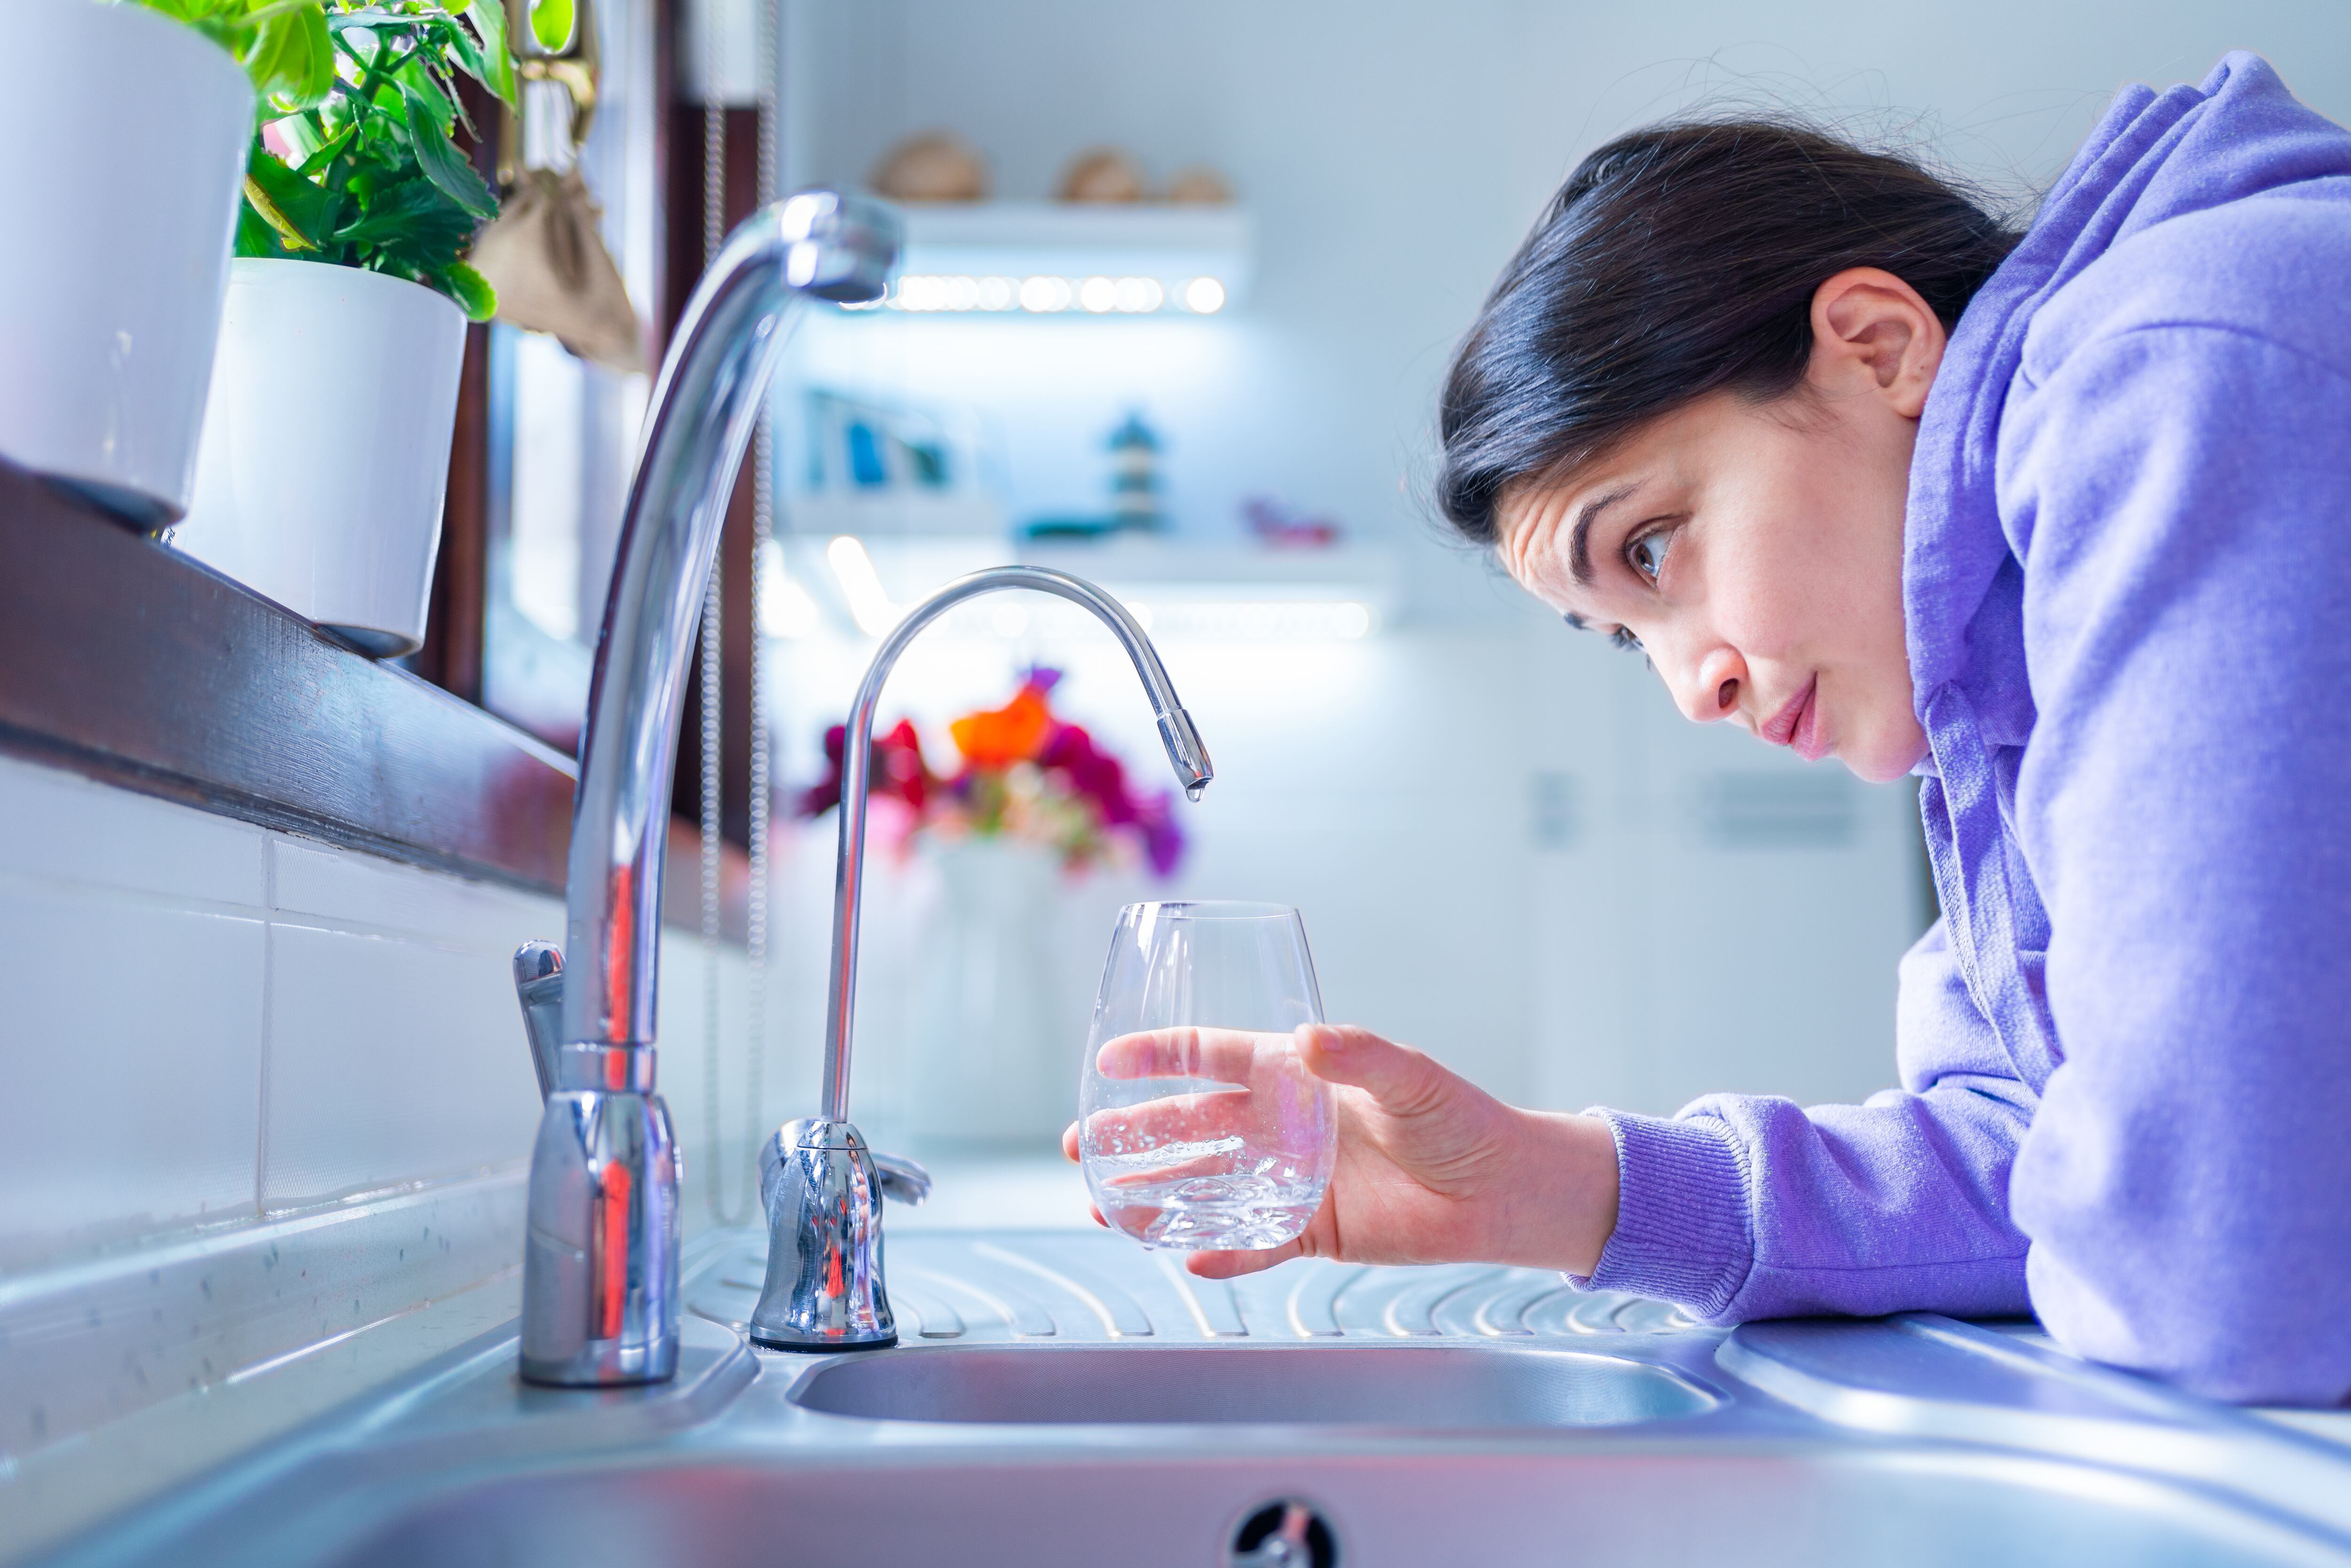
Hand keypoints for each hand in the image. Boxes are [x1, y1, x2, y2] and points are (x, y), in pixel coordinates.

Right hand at [1063, 1023, 1619, 1279]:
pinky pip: (1254, 1242)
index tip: (1111, 1059)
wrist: (1505, 1191)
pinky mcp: (1313, 1230)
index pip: (1217, 1058)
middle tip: (1082, 1145)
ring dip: (1157, 1196)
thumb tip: (1309, 1040)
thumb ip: (1360, 1058)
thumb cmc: (1462, 1121)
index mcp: (1300, 1077)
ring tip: (1104, 1206)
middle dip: (1136, 1135)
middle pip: (1193, 1129)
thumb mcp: (1414, 1079)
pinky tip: (1182, 1254)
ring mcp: (1294, 1179)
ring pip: (1209, 1188)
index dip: (1163, 1057)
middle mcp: (1285, 1126)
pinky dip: (1222, 1252)